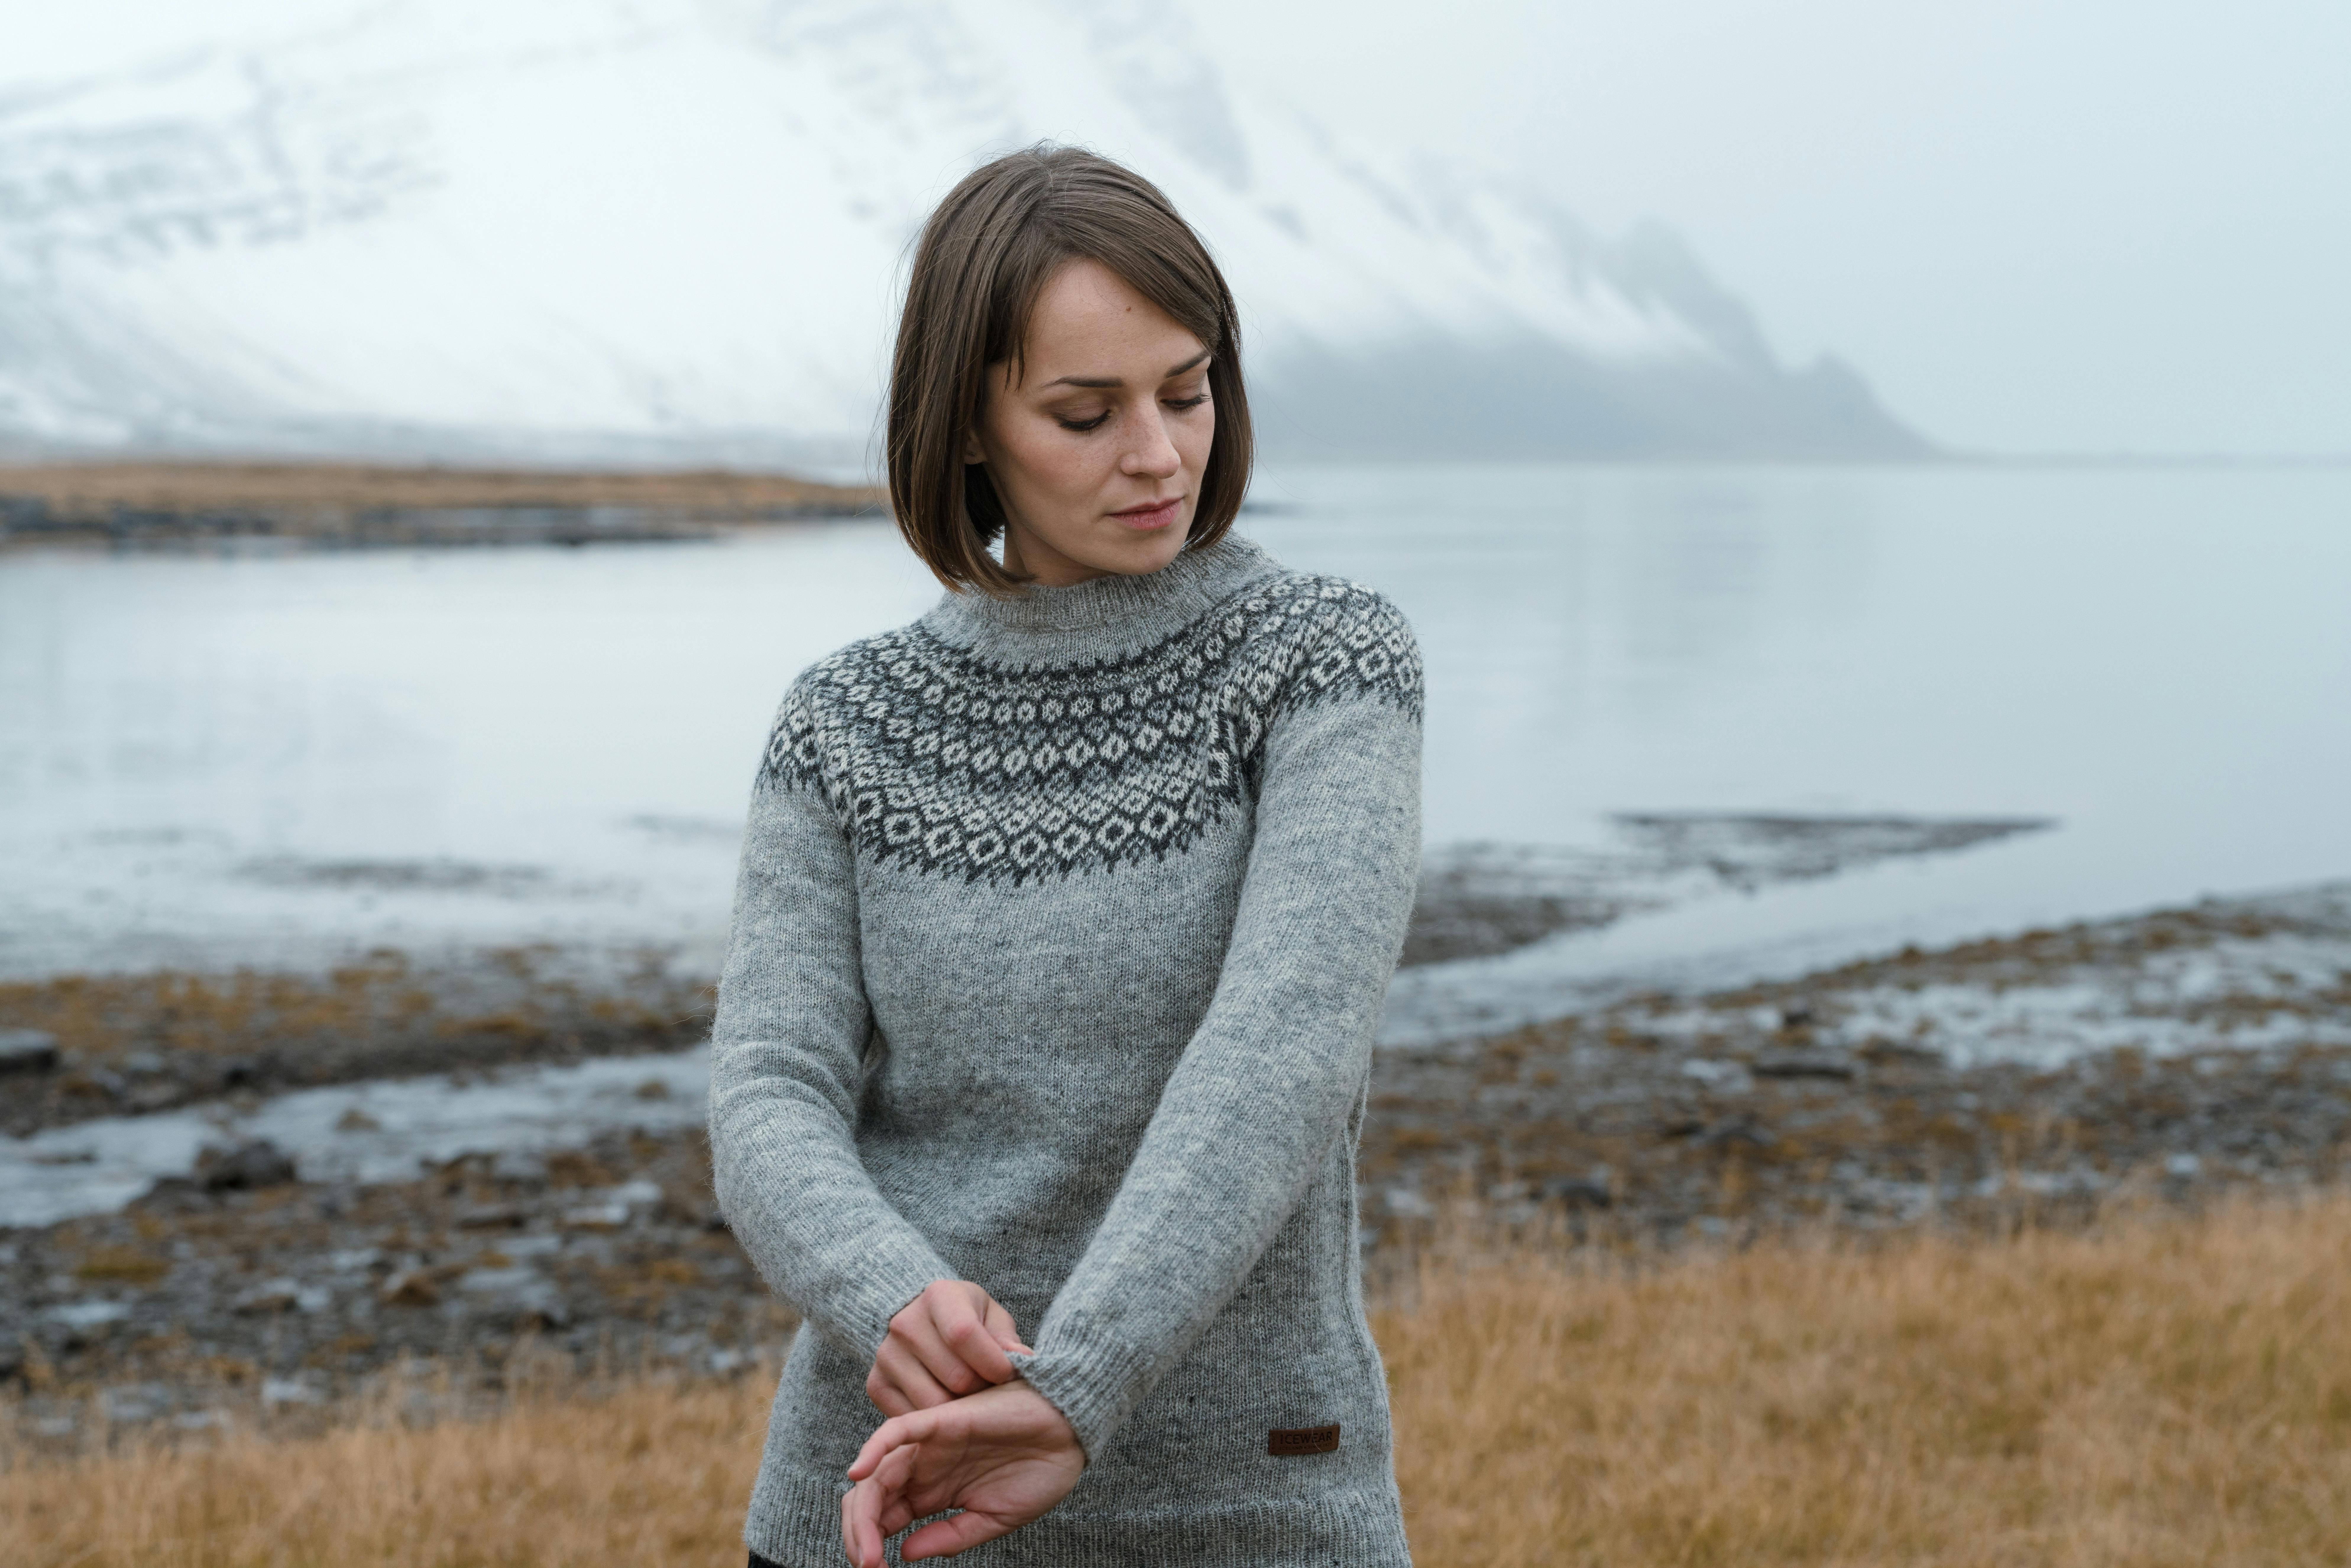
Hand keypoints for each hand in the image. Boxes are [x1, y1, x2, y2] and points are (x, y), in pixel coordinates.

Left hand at [840, 1381, 1083, 1565]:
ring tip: (867, 1551)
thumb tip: (904, 1553)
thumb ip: (950, 1537)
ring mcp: (929, 1445)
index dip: (867, 1547)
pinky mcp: (941, 1421)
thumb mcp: (993, 1519)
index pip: (880, 1518)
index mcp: (930, 1493)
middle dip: (857, 1535)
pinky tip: (858, 1474)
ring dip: (862, 1512)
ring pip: (875, 1472)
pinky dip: (873, 1448)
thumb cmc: (1038, 1473)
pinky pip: (897, 1430)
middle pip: (868, 1498)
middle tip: (869, 1566)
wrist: (1072, 1435)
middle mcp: (922, 1469)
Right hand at [868, 1280, 1030, 1415]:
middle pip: (954, 1376)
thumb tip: (1023, 1359)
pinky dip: (935, 1421)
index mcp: (939, 1296)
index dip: (993, 1362)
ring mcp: (886, 1355)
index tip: (1009, 1373)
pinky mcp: (876, 1384)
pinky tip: (947, 1404)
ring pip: (934, 1404)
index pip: (964, 1334)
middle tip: (989, 1388)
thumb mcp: (990, 1316)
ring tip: (970, 1398)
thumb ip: (1006, 1337)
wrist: (918, 1320)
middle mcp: (905, 1323)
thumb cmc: (966, 1318)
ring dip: (960, 1411)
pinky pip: (912, 1418)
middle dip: (981, 1391)